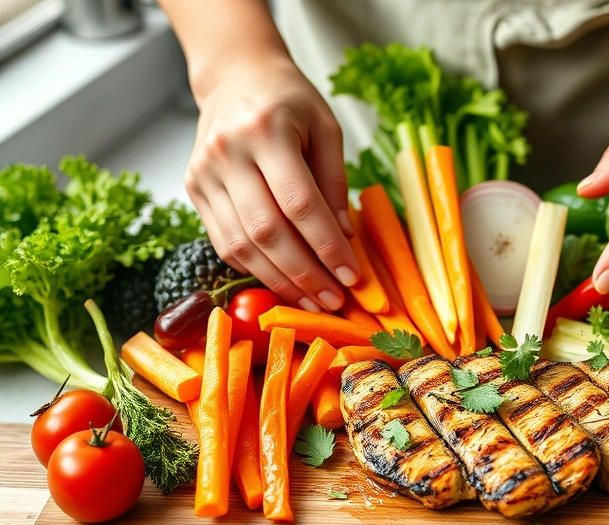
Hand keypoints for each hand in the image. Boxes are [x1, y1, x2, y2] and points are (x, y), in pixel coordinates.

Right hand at [185, 54, 358, 312]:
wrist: (236, 76)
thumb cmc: (288, 100)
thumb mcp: (326, 127)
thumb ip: (335, 182)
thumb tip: (345, 239)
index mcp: (266, 130)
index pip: (299, 203)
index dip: (326, 246)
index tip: (352, 275)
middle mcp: (227, 152)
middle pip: (268, 230)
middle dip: (305, 273)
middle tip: (333, 300)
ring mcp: (204, 173)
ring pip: (241, 244)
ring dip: (280, 281)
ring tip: (312, 301)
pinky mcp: (194, 189)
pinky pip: (224, 242)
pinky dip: (256, 268)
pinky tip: (283, 282)